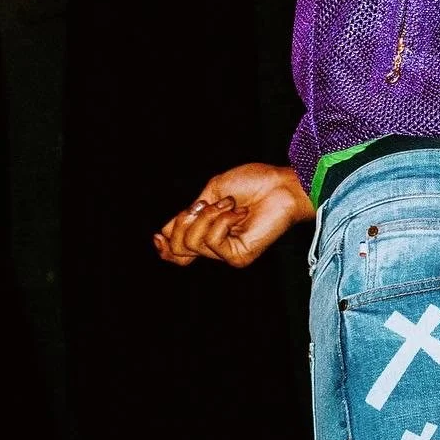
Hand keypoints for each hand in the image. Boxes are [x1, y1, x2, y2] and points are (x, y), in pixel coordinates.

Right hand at [153, 163, 313, 268]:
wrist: (282, 184)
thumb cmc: (254, 182)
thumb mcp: (214, 191)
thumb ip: (191, 212)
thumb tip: (163, 234)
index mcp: (208, 230)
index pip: (178, 251)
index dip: (164, 246)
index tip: (157, 236)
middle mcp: (215, 246)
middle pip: (179, 250)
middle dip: (183, 222)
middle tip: (206, 204)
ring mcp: (227, 253)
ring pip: (193, 244)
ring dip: (208, 216)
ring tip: (229, 204)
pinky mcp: (238, 257)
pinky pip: (213, 242)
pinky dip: (222, 221)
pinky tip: (238, 212)